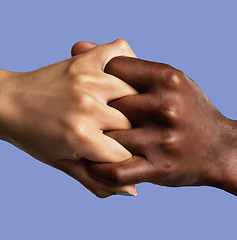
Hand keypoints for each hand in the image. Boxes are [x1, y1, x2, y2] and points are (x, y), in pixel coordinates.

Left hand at [0, 40, 137, 196]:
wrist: (8, 103)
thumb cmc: (35, 136)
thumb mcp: (63, 164)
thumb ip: (98, 180)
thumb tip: (134, 191)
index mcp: (80, 136)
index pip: (126, 154)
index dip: (128, 158)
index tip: (123, 155)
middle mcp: (87, 106)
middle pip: (132, 125)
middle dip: (128, 134)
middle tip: (118, 133)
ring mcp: (87, 79)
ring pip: (134, 93)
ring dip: (132, 104)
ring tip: (121, 109)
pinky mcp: (84, 61)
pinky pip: (119, 53)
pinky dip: (126, 61)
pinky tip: (121, 77)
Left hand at [88, 56, 236, 196]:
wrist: (219, 148)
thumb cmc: (187, 110)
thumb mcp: (165, 80)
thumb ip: (125, 65)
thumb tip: (76, 46)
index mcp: (166, 78)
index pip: (112, 67)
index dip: (98, 80)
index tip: (97, 92)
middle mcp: (165, 106)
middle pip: (106, 103)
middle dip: (93, 110)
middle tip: (85, 117)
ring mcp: (162, 139)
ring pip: (107, 137)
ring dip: (93, 140)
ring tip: (89, 139)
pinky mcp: (159, 168)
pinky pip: (116, 171)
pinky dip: (98, 170)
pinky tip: (95, 163)